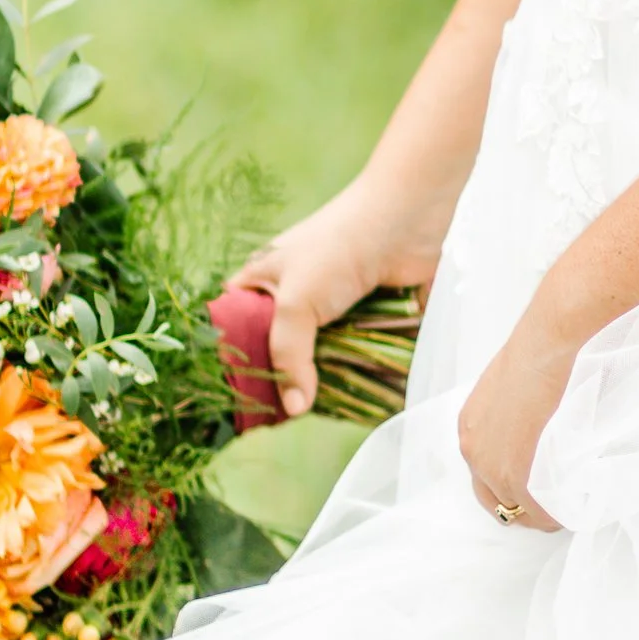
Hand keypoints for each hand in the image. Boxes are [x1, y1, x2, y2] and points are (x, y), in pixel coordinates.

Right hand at [231, 183, 440, 420]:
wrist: (406, 216)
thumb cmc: (338, 247)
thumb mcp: (297, 302)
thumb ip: (289, 356)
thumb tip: (293, 408)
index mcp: (261, 284)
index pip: (233, 332)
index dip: (233, 366)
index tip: (235, 406)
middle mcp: (292, 297)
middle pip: (277, 351)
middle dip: (280, 382)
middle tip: (276, 423)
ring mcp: (331, 308)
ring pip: (319, 357)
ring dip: (322, 383)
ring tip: (314, 419)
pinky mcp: (368, 316)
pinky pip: (356, 353)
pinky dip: (357, 373)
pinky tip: (354, 403)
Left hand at [458, 310, 576, 530]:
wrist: (543, 347)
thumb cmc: (539, 353)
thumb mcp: (513, 384)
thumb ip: (515, 411)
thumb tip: (538, 422)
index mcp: (469, 425)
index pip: (482, 473)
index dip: (509, 487)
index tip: (534, 490)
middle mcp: (471, 447)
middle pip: (491, 499)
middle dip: (520, 509)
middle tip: (548, 510)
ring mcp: (488, 463)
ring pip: (513, 508)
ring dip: (539, 515)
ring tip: (564, 513)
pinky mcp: (512, 471)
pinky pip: (533, 509)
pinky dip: (552, 516)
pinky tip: (570, 512)